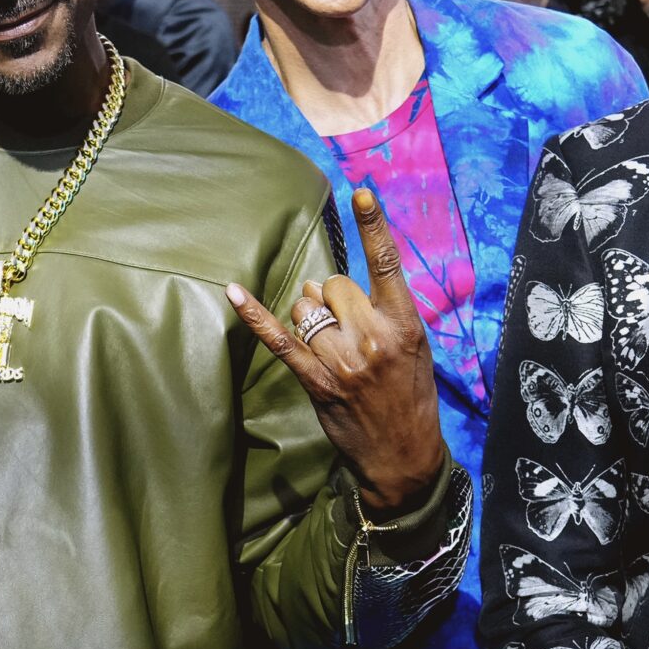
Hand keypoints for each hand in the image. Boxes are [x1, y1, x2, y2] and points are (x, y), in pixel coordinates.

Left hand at [226, 189, 446, 517]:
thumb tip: (328, 284)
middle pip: (333, 285)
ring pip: (307, 308)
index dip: (373, 226)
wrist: (404, 455)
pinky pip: (281, 341)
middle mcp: (373, 338)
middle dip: (332, 296)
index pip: (387, 265)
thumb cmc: (411, 396)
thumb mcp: (414, 348)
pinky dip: (255, 315)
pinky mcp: (317, 382)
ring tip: (329, 343)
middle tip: (345, 325)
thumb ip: (382, 311)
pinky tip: (234, 293)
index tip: (360, 193)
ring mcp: (343, 361)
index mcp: (404, 324)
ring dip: (309, 316)